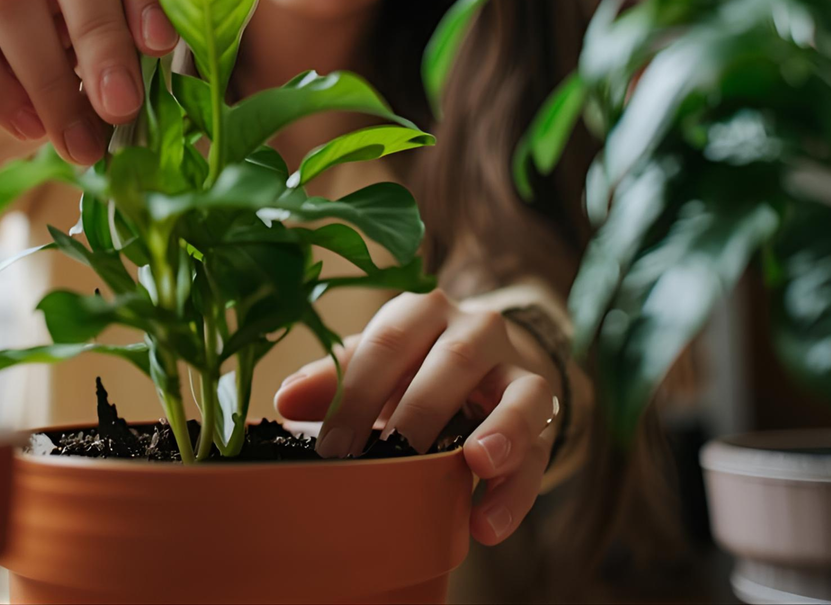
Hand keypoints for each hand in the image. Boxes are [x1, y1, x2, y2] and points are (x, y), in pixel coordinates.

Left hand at [274, 290, 560, 545]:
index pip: (390, 339)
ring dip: (500, 431)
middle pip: (452, 361)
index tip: (332, 445)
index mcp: (423, 309)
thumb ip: (336, 378)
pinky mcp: (546, 412)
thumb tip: (284, 399)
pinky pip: (541, 447)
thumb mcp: (376, 366)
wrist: (488, 369)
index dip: (359, 391)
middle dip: (416, 414)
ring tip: (476, 463)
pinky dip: (516, 489)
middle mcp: (476, 328)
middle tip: (380, 464)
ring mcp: (517, 368)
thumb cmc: (414, 368)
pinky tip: (486, 521)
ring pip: (519, 394)